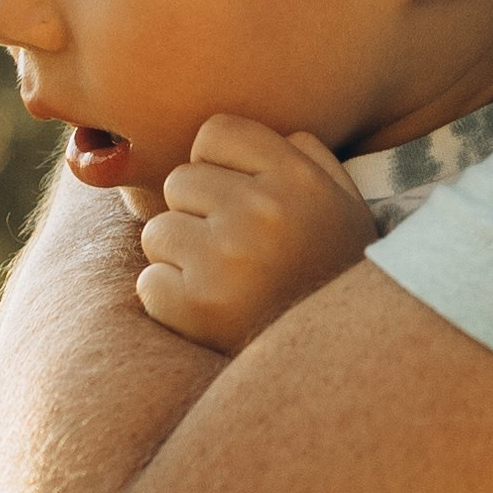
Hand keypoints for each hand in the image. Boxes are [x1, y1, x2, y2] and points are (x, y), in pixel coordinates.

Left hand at [135, 116, 375, 354]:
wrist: (344, 359)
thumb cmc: (335, 271)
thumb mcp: (342, 202)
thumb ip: (303, 154)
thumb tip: (243, 134)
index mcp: (296, 178)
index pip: (215, 132)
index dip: (215, 162)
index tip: (232, 193)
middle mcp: (261, 211)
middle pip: (179, 181)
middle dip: (196, 211)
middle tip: (230, 246)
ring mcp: (225, 260)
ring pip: (157, 231)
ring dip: (179, 255)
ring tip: (221, 280)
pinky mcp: (196, 308)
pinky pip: (148, 282)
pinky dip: (170, 299)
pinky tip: (209, 310)